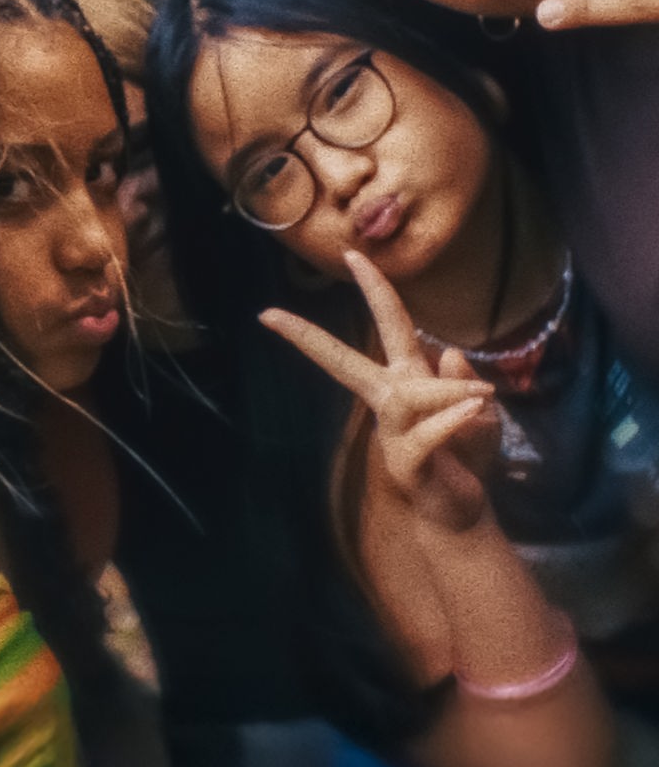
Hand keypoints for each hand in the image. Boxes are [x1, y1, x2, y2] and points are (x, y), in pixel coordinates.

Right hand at [258, 250, 498, 530]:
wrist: (460, 512)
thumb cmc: (465, 459)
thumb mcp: (481, 415)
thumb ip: (465, 384)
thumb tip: (451, 354)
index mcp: (407, 379)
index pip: (389, 326)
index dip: (374, 289)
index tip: (350, 254)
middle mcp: (391, 400)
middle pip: (347, 360)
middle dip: (315, 336)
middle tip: (283, 305)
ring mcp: (391, 433)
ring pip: (406, 397)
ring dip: (446, 392)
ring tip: (484, 397)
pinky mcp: (404, 463)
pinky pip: (424, 434)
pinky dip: (451, 421)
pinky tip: (475, 410)